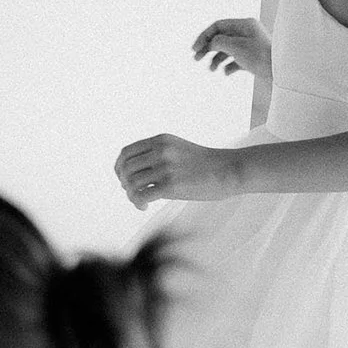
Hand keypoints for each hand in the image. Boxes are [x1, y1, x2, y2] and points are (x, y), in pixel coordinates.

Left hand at [114, 133, 236, 210]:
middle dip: (124, 183)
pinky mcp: (171, 185)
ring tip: (141, 202)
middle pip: (125, 168)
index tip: (124, 179)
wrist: (228, 170)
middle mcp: (161, 151)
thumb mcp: (177, 149)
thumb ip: (157, 155)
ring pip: (131, 183)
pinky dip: (138, 203)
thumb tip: (133, 174)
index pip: (126, 153)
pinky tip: (145, 207)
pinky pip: (141, 195)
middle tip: (133, 193)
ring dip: (131, 195)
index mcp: (160, 140)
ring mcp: (165, 167)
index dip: (119, 168)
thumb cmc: (204, 165)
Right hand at [193, 14, 271, 85]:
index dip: (204, 36)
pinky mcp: (253, 59)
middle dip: (208, 48)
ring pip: (227, 50)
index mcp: (245, 24)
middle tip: (196, 59)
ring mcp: (251, 46)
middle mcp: (248, 33)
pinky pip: (236, 61)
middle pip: (221, 38)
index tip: (194, 49)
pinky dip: (228, 66)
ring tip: (211, 70)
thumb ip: (219, 42)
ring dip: (216, 59)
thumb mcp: (235, 46)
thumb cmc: (261, 57)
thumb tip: (210, 43)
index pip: (218, 26)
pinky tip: (226, 73)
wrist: (282, 73)